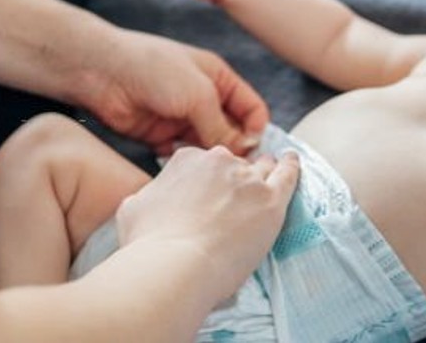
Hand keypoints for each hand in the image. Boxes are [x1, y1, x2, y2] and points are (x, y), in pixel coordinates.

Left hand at [83, 27, 267, 155]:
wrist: (102, 72)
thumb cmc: (153, 69)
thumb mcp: (197, 93)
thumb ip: (221, 125)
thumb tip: (241, 151)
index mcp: (218, 79)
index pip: (252, 109)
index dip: (256, 130)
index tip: (251, 151)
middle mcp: (202, 99)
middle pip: (230, 132)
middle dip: (231, 149)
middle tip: (228, 167)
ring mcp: (180, 117)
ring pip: (205, 146)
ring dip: (205, 157)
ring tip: (201, 164)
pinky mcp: (159, 134)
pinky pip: (180, 155)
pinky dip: (181, 160)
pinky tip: (173, 156)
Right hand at [116, 145, 299, 295]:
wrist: (175, 267)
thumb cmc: (149, 243)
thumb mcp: (133, 207)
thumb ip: (148, 195)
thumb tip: (146, 199)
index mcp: (187, 159)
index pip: (202, 163)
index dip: (205, 180)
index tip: (205, 194)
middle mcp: (218, 161)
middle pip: (232, 165)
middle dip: (233, 178)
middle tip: (234, 198)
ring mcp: (247, 180)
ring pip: (261, 169)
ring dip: (265, 170)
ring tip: (271, 171)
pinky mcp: (271, 201)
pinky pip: (288, 176)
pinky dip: (292, 168)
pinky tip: (293, 162)